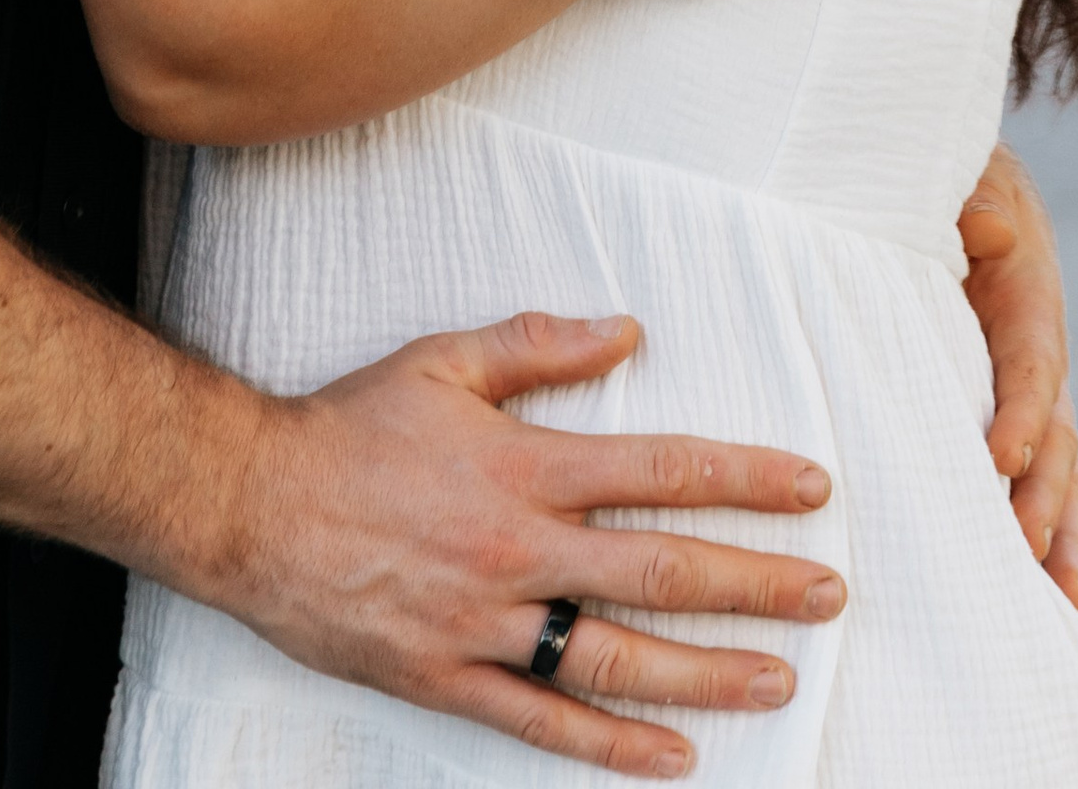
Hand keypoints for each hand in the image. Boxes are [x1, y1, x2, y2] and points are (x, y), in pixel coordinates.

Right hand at [220, 310, 843, 776]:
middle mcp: (519, 549)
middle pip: (661, 569)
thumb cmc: (348, 427)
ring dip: (708, 669)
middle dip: (754, 582)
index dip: (744, 477)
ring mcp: (487, 624)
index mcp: (525, 465)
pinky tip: (675, 754)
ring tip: (778, 676)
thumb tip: (626, 331)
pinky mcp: (450, 678)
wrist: (250, 504)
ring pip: (618, 657)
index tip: (809, 486)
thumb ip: (540, 346)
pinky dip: (614, 747)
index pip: (662, 469)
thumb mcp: (443, 360)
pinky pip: (545, 723)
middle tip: (827, 591)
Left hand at [959, 143, 1077, 617]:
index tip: (1000, 459)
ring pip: (1064, 482)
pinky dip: (1070, 548)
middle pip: (1056, 443)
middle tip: (1035, 559)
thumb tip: (987, 229)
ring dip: (1068, 544)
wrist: (984, 196)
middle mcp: (1045, 365)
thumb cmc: (960, 191)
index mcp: (1029, 306)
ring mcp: (1042, 405)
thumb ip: (974, 203)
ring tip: (1073, 608)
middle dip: (1047, 503)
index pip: (1029, 367)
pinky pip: (1054, 492)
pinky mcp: (1029, 430)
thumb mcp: (967, 183)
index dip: (1020, 413)